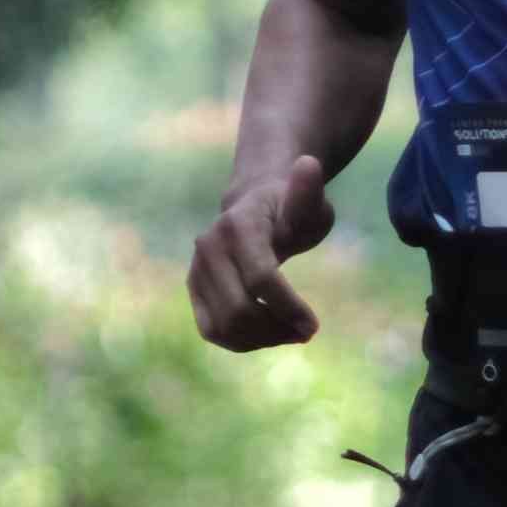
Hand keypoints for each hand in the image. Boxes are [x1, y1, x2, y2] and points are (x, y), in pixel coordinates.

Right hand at [187, 143, 334, 348]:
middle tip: (305, 331)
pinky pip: (212, 330)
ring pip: (225, 326)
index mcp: (239, 226)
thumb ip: (308, 190)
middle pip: (240, 310)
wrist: (256, 207)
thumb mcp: (308, 200)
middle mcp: (209, 247)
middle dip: (277, 328)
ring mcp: (197, 268)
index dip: (289, 308)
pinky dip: (242, 341)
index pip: (261, 279)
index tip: (313, 326)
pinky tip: (267, 332)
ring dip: (262, 339)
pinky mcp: (193, 287)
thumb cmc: (290, 207)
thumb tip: (309, 165)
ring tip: (289, 332)